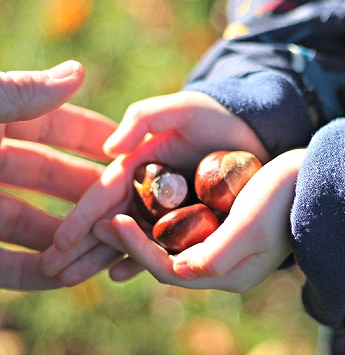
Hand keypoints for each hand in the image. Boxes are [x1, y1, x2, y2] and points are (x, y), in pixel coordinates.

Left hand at [0, 61, 116, 289]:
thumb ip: (20, 92)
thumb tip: (78, 72)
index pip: (56, 130)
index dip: (98, 141)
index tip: (138, 153)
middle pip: (54, 183)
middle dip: (95, 198)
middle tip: (136, 211)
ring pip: (35, 228)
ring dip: (73, 243)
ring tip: (109, 253)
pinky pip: (3, 266)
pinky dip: (34, 275)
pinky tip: (65, 278)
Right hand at [40, 90, 269, 281]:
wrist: (251, 133)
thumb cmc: (214, 117)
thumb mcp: (182, 108)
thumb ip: (145, 118)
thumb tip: (110, 149)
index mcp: (137, 163)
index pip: (104, 192)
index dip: (82, 215)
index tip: (60, 240)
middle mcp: (145, 189)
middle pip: (108, 220)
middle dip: (78, 244)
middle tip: (50, 270)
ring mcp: (163, 208)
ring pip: (127, 236)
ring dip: (99, 256)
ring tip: (71, 279)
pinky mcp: (184, 221)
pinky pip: (160, 243)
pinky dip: (138, 257)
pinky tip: (119, 274)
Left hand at [97, 149, 304, 290]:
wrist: (313, 179)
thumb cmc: (284, 198)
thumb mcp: (250, 226)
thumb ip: (216, 254)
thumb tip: (176, 271)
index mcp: (230, 274)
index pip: (170, 269)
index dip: (137, 248)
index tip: (112, 220)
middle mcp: (224, 267)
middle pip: (165, 260)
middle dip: (131, 242)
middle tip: (98, 220)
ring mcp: (224, 249)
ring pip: (171, 248)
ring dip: (141, 233)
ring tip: (113, 213)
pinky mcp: (225, 231)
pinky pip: (184, 234)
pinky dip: (161, 224)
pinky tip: (144, 208)